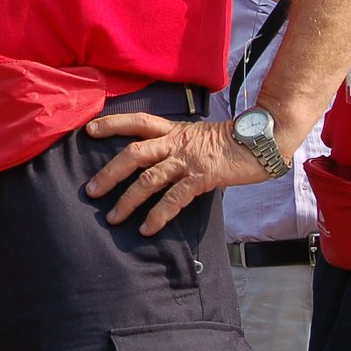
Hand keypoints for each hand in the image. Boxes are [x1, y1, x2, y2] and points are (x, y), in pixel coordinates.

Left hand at [83, 113, 265, 235]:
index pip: (137, 121)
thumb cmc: (230, 142)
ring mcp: (188, 159)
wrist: (260, 142)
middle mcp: (176, 142)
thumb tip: (158, 162)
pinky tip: (147, 228)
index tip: (89, 130)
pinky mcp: (202, 177)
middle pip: (133, 153)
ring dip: (127, 200)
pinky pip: (174, 198)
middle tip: (91, 191)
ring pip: (148, 178)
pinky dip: (158, 214)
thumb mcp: (198, 137)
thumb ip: (177, 146)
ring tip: (113, 218)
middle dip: (109, 172)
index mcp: (173, 130)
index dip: (112, 124)